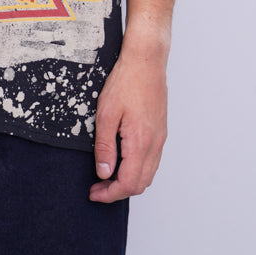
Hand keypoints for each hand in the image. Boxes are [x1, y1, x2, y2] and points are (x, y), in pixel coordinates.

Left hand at [89, 43, 167, 202]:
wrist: (146, 60)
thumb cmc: (126, 81)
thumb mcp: (105, 113)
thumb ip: (105, 147)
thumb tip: (104, 173)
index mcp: (140, 142)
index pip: (128, 183)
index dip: (110, 194)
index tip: (94, 192)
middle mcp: (155, 144)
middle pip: (140, 183)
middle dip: (118, 191)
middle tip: (98, 187)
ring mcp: (160, 138)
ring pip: (148, 174)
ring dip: (128, 181)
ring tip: (107, 176)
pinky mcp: (160, 131)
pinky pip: (152, 160)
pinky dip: (137, 169)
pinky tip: (122, 160)